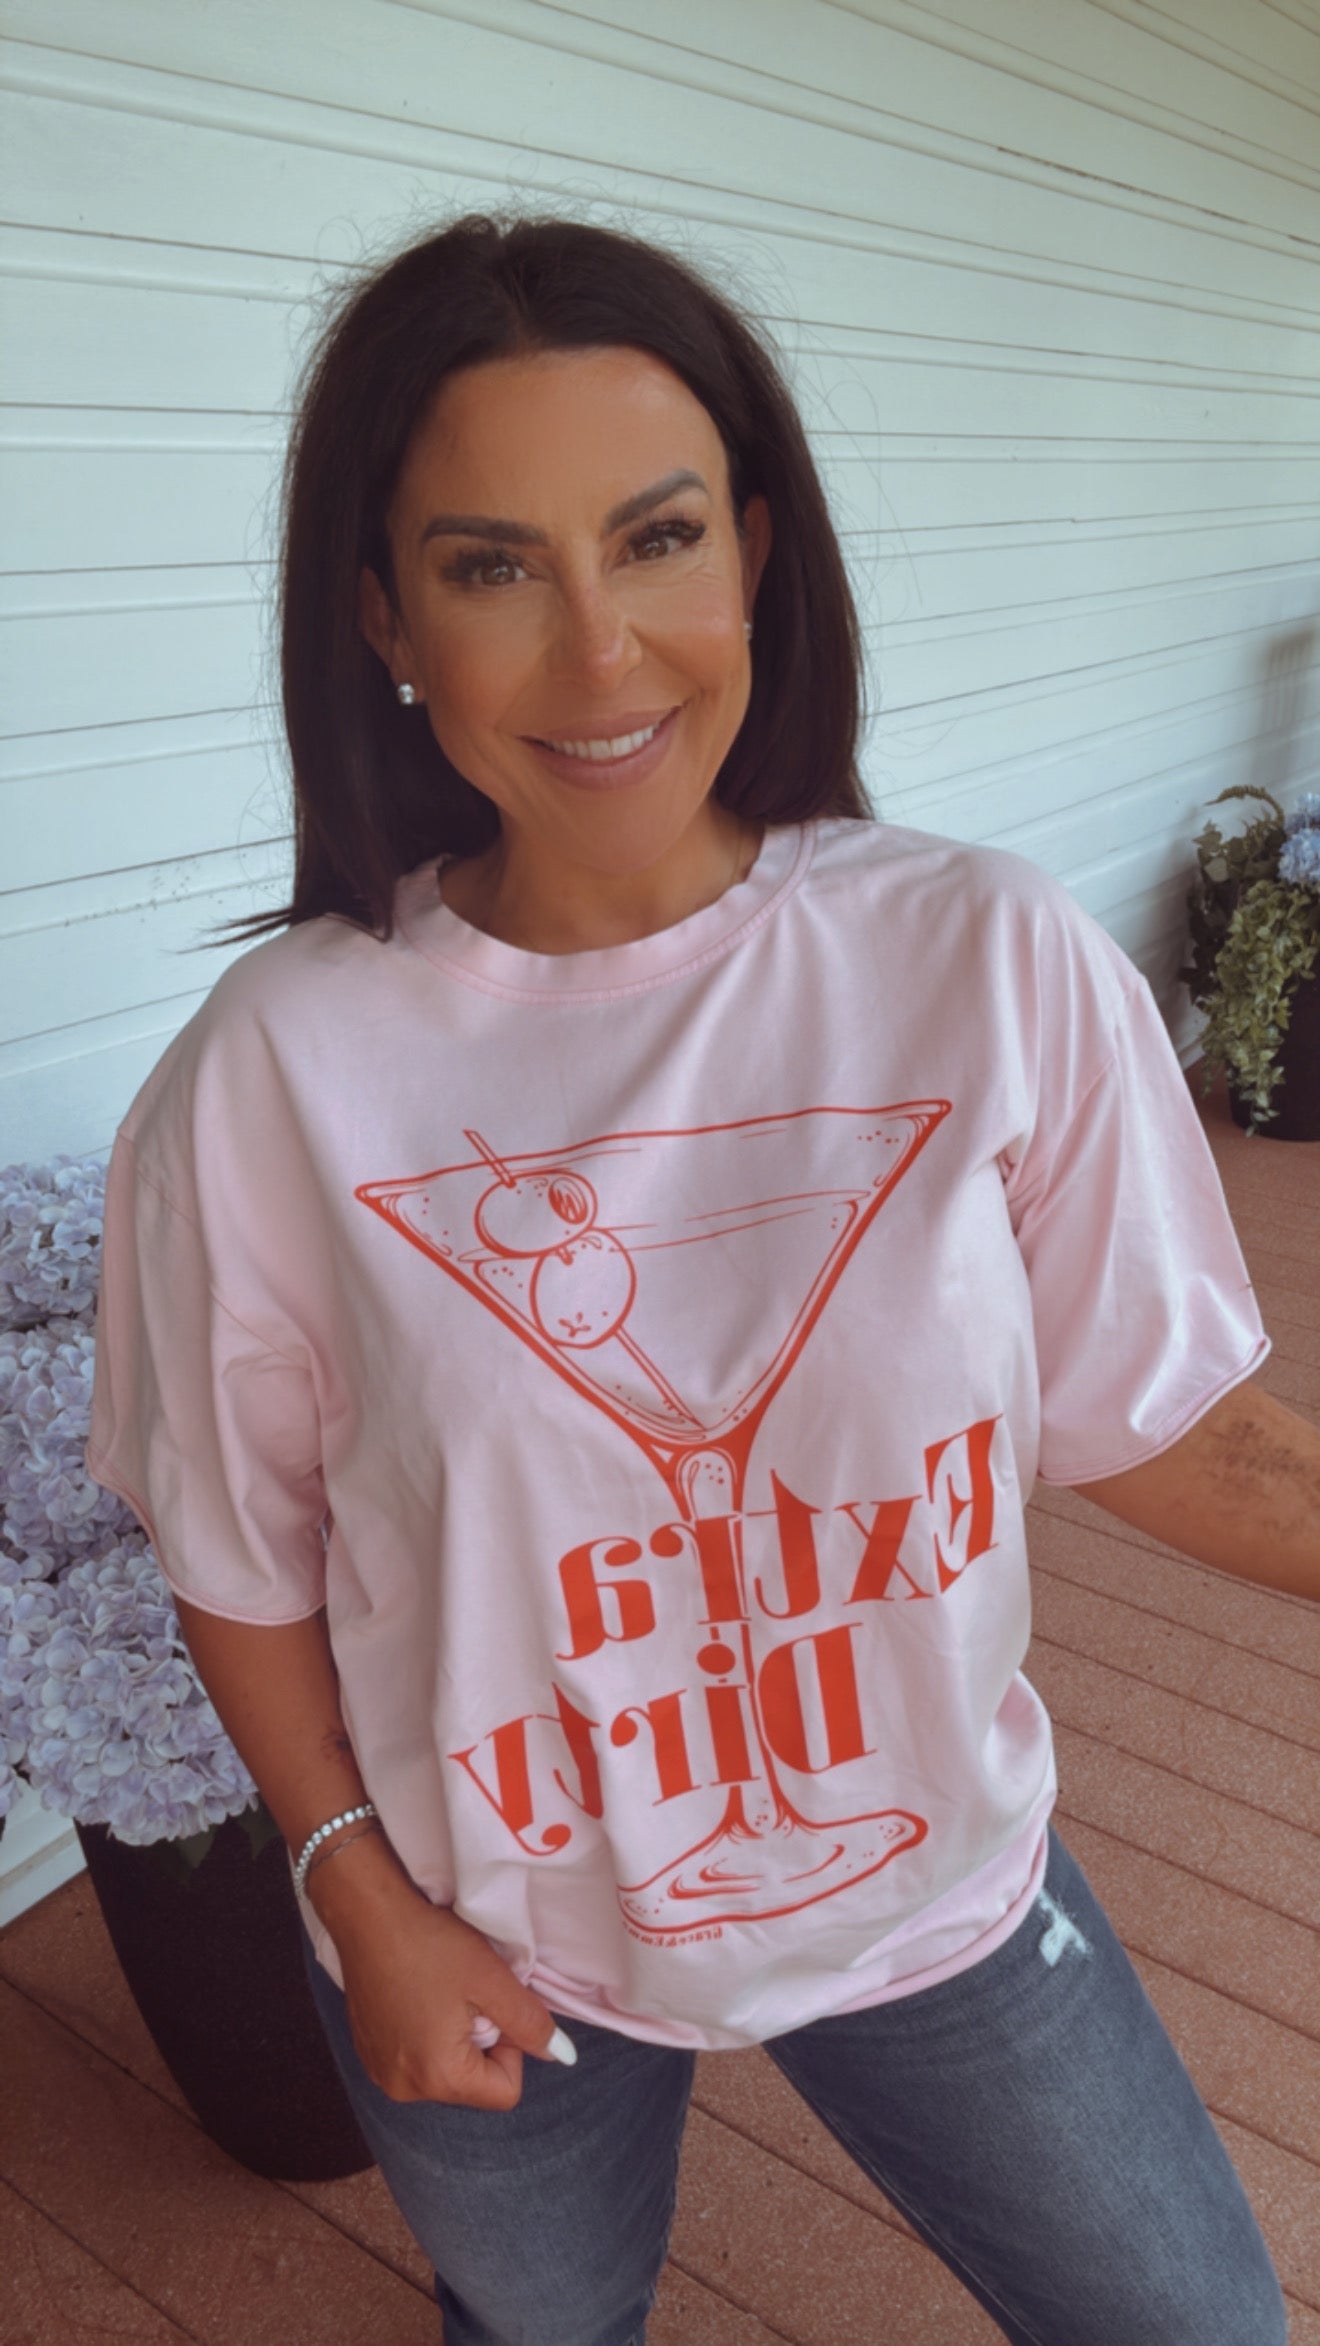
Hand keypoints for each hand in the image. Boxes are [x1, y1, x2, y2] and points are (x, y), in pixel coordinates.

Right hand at [335, 1892, 568, 2108]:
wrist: (367, 1916)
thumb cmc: (431, 1944)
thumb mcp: (492, 1980)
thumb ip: (530, 2023)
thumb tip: (562, 2057)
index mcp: (439, 2078)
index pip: (505, 2092)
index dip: (512, 2048)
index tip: (491, 2006)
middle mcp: (405, 2089)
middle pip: (473, 2084)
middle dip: (481, 2044)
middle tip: (465, 1996)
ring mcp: (381, 2074)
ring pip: (445, 2072)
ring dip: (454, 2040)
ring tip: (439, 1993)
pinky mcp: (368, 2055)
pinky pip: (416, 2061)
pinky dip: (426, 2036)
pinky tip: (416, 1996)